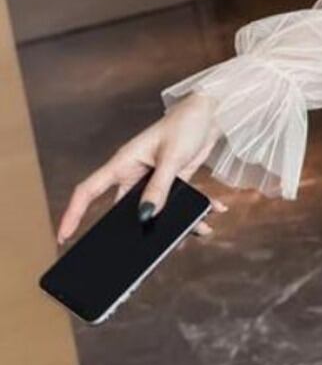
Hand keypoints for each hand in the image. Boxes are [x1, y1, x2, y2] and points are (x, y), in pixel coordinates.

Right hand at [55, 93, 228, 245]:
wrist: (210, 112)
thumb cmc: (185, 124)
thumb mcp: (171, 157)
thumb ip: (160, 186)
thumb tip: (146, 215)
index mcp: (123, 163)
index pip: (88, 190)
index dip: (74, 213)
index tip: (64, 236)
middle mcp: (135, 174)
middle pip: (125, 210)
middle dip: (135, 230)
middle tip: (144, 252)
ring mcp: (155, 180)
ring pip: (157, 210)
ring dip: (177, 222)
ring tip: (197, 229)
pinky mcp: (175, 181)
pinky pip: (180, 202)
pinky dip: (197, 209)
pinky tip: (213, 211)